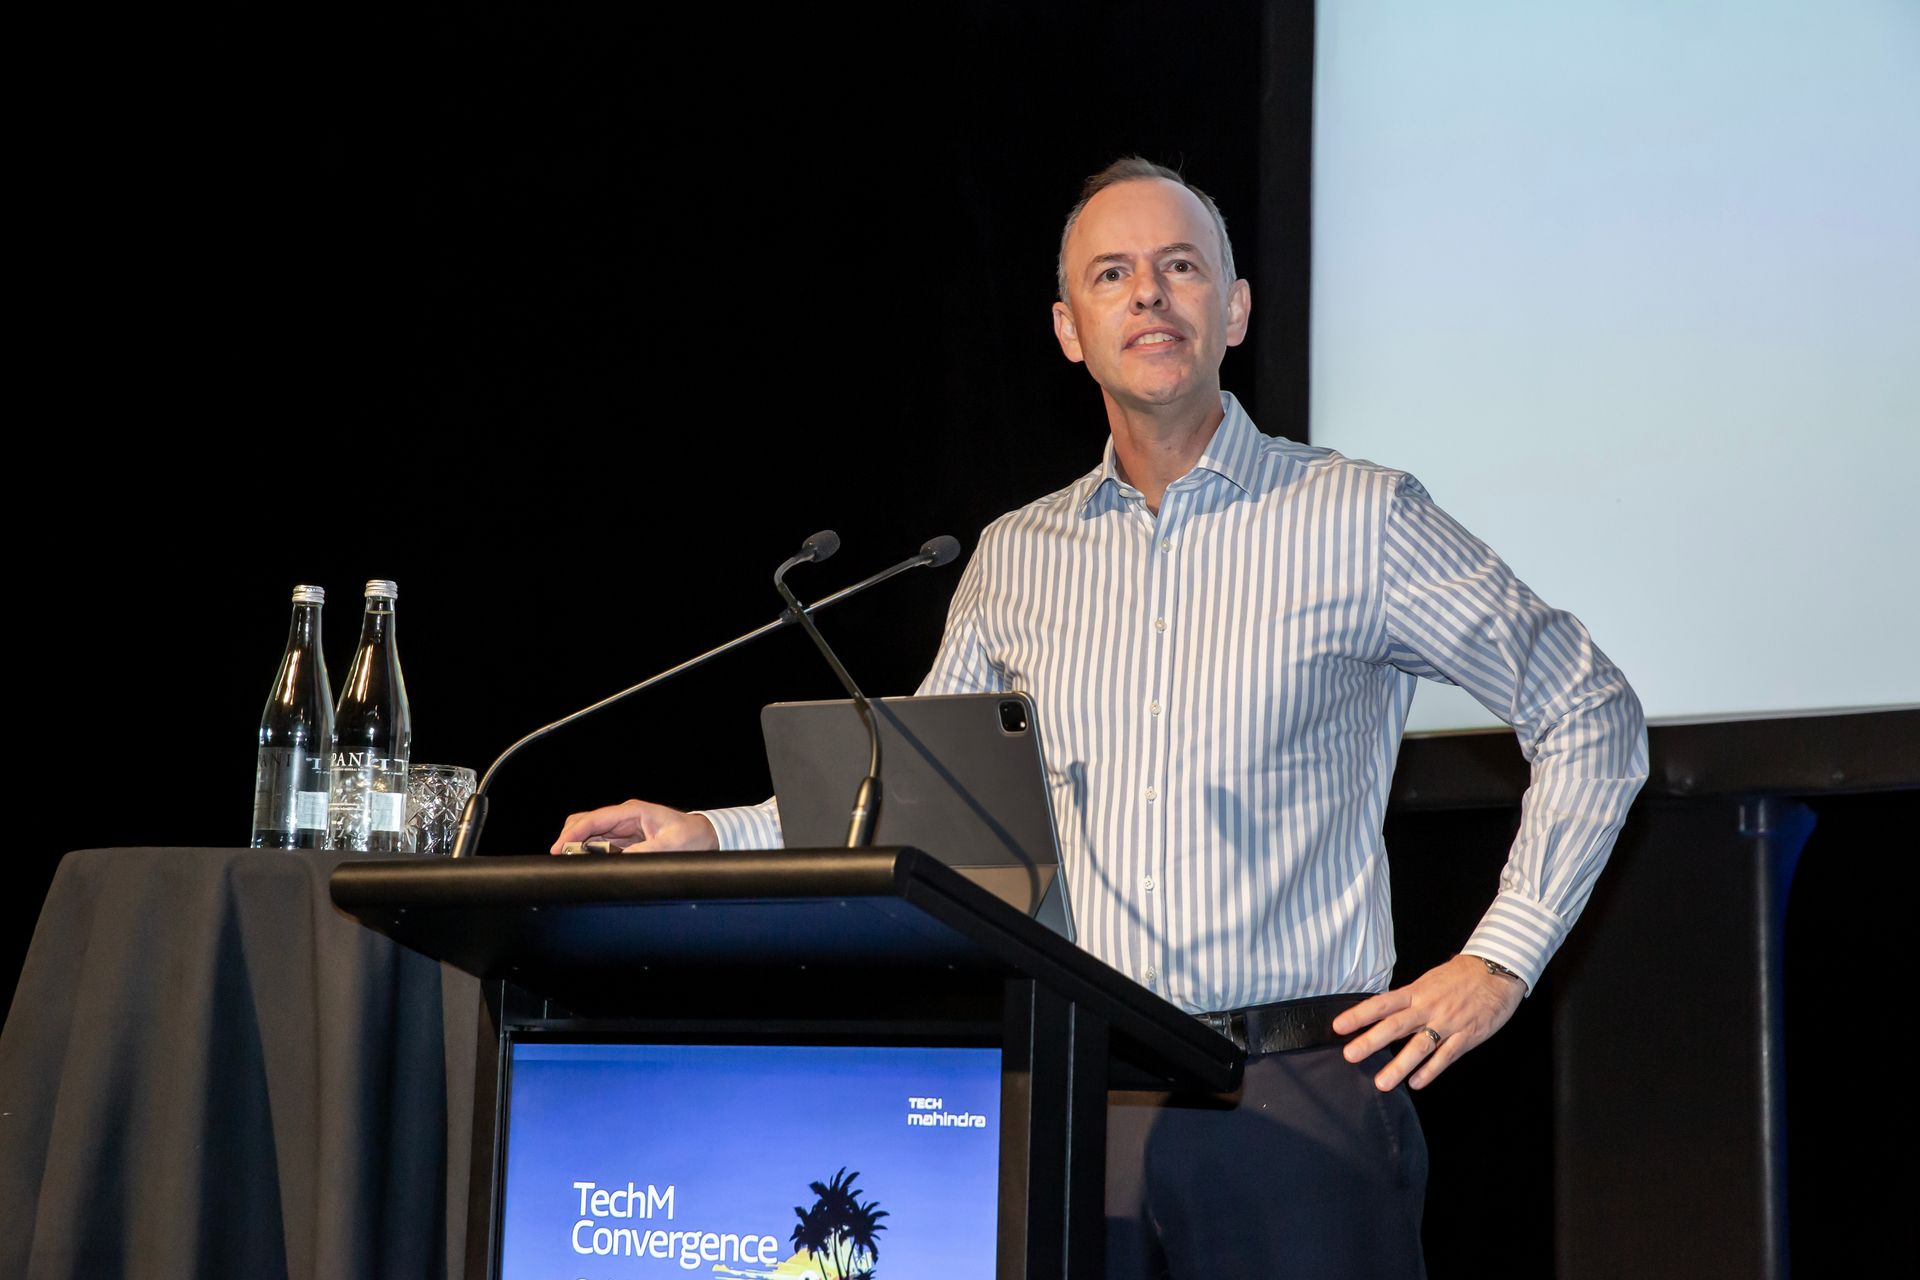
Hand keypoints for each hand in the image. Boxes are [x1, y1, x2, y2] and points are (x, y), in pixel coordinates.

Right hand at [549, 799, 717, 854]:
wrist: (705, 836)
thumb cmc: (691, 836)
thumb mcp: (672, 844)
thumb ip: (647, 851)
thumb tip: (621, 860)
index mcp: (632, 811)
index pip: (594, 819)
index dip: (573, 833)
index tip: (557, 848)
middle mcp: (623, 817)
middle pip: (585, 822)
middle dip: (569, 838)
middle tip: (562, 859)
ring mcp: (623, 828)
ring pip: (590, 834)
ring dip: (578, 847)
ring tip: (572, 864)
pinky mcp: (625, 840)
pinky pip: (600, 845)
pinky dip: (590, 853)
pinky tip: (587, 864)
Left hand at [1332, 954, 1525, 1091]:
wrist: (1496, 971)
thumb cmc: (1459, 976)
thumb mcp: (1429, 981)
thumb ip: (1409, 998)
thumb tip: (1383, 1011)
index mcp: (1416, 993)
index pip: (1382, 1003)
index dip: (1360, 1014)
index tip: (1339, 1026)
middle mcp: (1428, 1008)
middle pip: (1395, 1025)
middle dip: (1371, 1041)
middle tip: (1350, 1055)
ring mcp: (1447, 1023)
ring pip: (1420, 1046)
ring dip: (1400, 1065)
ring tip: (1382, 1083)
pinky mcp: (1467, 1036)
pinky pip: (1446, 1056)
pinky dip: (1431, 1070)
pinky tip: (1416, 1083)